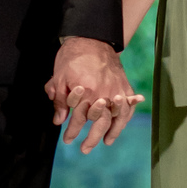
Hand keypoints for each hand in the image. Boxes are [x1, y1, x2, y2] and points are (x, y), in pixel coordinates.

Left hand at [44, 37, 143, 153]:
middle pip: (98, 123)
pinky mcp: (124, 85)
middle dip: (91, 138)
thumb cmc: (72, 57)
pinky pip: (127, 107)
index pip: (78, 118)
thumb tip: (58, 120)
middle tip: (84, 149)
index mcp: (86, 91)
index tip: (67, 140)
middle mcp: (103, 93)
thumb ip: (59, 100)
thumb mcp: (59, 77)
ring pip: (116, 118)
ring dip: (111, 133)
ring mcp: (116, 90)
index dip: (72, 131)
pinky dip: (125, 118)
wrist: (92, 38)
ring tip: (105, 142)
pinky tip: (120, 127)